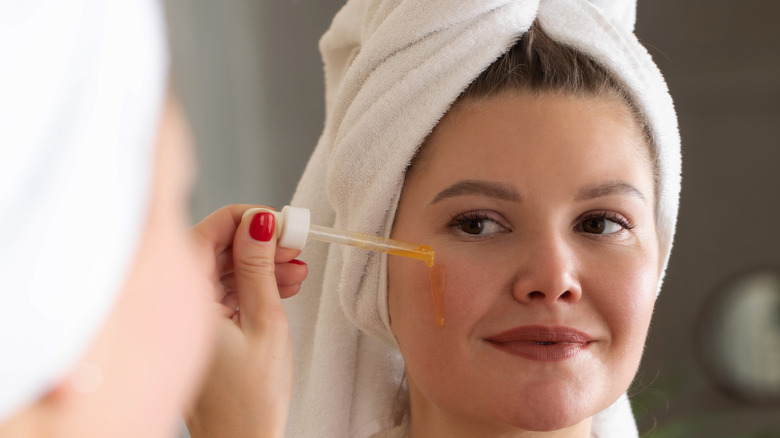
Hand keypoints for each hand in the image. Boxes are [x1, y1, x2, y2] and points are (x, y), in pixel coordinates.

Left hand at [185, 204, 306, 437]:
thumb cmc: (251, 398)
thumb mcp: (264, 320)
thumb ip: (259, 266)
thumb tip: (261, 222)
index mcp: (184, 299)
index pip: (208, 232)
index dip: (247, 220)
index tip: (280, 223)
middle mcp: (179, 303)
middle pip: (216, 248)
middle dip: (258, 243)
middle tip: (295, 246)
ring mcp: (189, 316)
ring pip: (224, 269)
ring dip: (261, 265)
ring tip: (298, 272)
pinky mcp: (203, 328)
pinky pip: (225, 291)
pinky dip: (253, 285)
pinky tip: (283, 286)